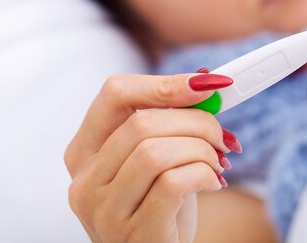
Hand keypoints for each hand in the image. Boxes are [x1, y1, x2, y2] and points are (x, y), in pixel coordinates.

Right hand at [64, 72, 239, 242]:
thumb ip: (171, 119)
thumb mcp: (159, 155)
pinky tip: (213, 182)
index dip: (164, 83)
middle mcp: (84, 179)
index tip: (206, 85)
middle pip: (141, 123)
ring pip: (155, 152)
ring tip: (217, 162)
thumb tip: (204, 79)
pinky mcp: (134, 233)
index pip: (115, 92)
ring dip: (201, 150)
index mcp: (84, 150)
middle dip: (196, 121)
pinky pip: (172, 183)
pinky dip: (203, 174)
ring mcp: (104, 210)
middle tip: (221, 136)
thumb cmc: (160, 203)